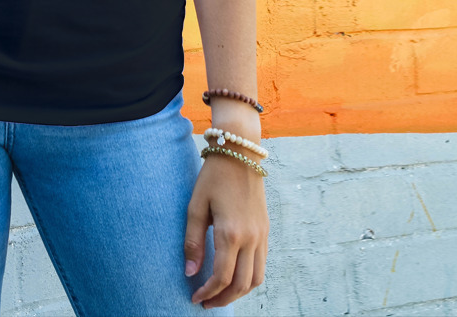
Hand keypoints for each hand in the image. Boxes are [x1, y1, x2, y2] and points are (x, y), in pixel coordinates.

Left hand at [184, 152, 268, 309]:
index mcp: (230, 233)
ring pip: (256, 279)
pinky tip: (234, 275)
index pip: (221, 278)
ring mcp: (262, 235)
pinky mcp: (266, 230)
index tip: (195, 297)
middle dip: (223, 299)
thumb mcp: (196, 206)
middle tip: (206, 302)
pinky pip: (262, 264)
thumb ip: (192, 241)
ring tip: (220, 294)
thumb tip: (190, 273)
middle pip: (241, 285)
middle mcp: (250, 238)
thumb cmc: (213, 177)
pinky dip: (249, 278)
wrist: (240, 153)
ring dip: (239, 292)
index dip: (208, 293)